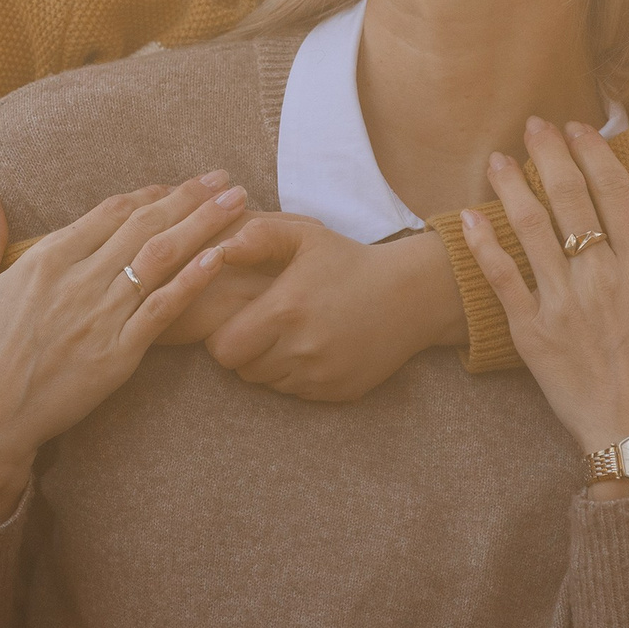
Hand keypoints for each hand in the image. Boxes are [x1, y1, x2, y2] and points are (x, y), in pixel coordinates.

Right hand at [0, 172, 244, 527]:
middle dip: (190, 199)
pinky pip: (162, 312)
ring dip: (203, 227)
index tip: (176, 185)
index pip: (108, 213)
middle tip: (226, 180)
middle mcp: (78, 280)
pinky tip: (220, 259)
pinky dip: (192, 282)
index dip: (147, 195)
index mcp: (44, 260)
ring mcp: (101, 318)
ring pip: (162, 259)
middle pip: (145, 226)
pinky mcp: (116, 356)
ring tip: (239, 204)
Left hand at [202, 219, 463, 401]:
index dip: (222, 334)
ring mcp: (321, 375)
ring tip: (287, 334)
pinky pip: (297, 392)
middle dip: (243, 350)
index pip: (223, 347)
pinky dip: (296, 375)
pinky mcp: (338, 392)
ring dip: (269, 363)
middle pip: (242, 369)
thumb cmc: (349, 260)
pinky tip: (312, 347)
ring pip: (269, 382)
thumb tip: (217, 250)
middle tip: (258, 326)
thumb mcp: (306, 235)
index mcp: (286, 311)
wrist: (411, 295)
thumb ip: (259, 236)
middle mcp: (302, 349)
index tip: (237, 317)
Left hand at [454, 117, 628, 497]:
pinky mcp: (531, 335)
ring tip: (498, 159)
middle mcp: (600, 278)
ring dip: (512, 191)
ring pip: (529, 232)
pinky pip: (500, 282)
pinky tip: (465, 219)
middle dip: (551, 157)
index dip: (596, 155)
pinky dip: (482, 248)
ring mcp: (562, 305)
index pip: (617, 195)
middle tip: (534, 123)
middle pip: (569, 202)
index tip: (581, 127)